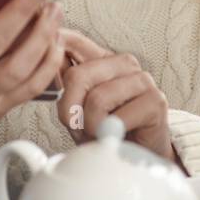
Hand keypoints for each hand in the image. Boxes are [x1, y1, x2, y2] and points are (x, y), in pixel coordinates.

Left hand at [57, 29, 176, 165]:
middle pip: (78, 76)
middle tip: (77, 126)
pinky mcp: (155, 100)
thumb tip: (48, 57)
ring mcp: (142, 79)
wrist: (137, 157)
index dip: (54, 47)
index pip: (73, 42)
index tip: (44, 63)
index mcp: (103, 59)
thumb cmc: (106, 131)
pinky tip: (115, 136)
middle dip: (69, 110)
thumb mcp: (77, 107)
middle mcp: (124, 63)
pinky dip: (109, 134)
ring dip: (91, 126)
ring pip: (97, 98)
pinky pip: (117, 118)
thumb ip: (65, 83)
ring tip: (99, 132)